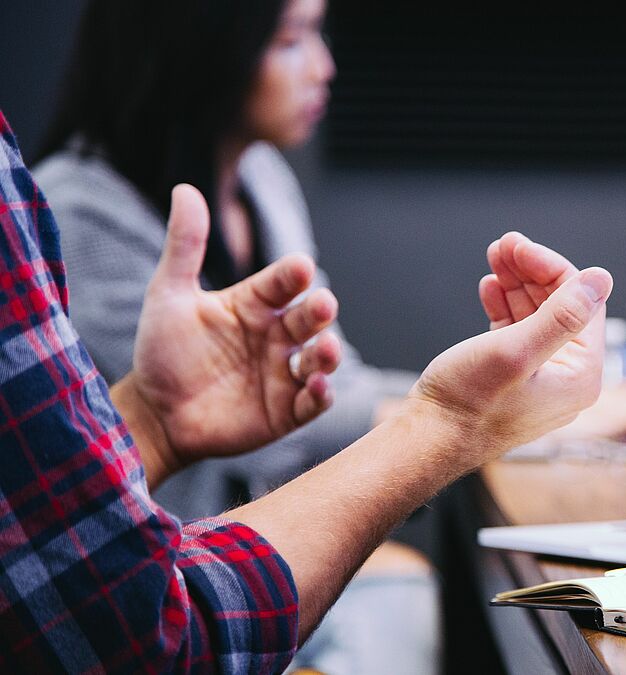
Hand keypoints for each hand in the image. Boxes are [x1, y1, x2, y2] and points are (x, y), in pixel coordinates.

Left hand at [120, 185, 341, 479]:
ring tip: (326, 349)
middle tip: (322, 304)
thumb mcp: (169, 295)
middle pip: (309, 318)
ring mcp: (284, 373)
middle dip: (319, 311)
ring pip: (319, 358)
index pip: (283, 282)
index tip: (299, 267)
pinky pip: (313, 402)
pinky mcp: (286, 411)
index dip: (293, 275)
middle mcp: (276, 336)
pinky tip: (318, 386)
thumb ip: (184, 246)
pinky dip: (321, 394)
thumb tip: (185, 188)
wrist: (154, 415)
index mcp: (255, 304)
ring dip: (329, 353)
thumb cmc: (163, 353)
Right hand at [408, 232, 611, 467]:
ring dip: (517, 284)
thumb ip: (562, 315)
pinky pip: (518, 332)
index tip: (519, 246)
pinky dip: (505, 306)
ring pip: (537, 316)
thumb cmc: (468, 404)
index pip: (582, 303)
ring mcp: (541, 379)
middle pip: (560, 306)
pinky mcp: (514, 378)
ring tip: (494, 257)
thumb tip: (601, 279)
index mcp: (581, 375)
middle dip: (532, 272)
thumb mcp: (516, 351)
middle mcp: (567, 378)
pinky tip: (490, 288)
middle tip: (503, 244)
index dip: (551, 268)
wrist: (428, 440)